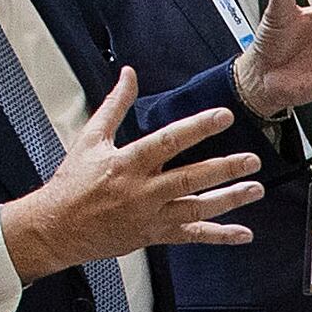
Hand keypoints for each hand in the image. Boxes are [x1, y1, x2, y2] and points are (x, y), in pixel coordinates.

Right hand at [4, 73, 266, 273]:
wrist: (56, 228)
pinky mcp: (155, 235)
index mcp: (127, 163)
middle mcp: (142, 190)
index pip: (169, 141)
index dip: (198, 128)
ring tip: (255, 188)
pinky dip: (219, 236)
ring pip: (197, 208)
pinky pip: (191, 235)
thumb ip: (115, 105)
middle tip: (252, 159)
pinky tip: (242, 233)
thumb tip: (128, 75)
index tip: (223, 116)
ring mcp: (151, 215)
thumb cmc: (73, 183)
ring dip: (229, 200)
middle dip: (224, 169)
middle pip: (190, 178)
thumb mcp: (90, 138)